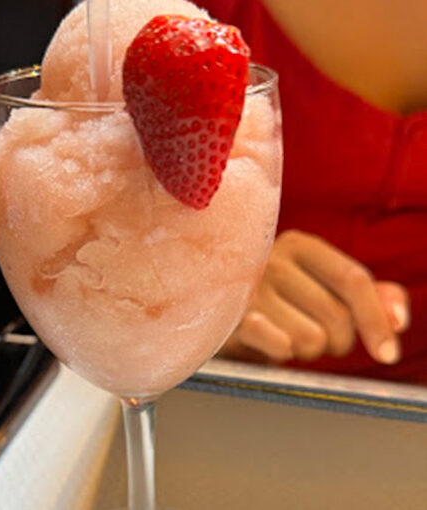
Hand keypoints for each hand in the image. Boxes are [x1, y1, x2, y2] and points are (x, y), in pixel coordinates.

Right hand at [222, 230, 409, 364]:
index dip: (377, 319)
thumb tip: (398, 318)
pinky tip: (267, 343)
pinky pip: (279, 345)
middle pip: (337, 318)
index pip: (354, 280)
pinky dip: (281, 352)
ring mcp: (247, 287)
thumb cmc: (273, 300)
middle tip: (309, 333)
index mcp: (299, 245)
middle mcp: (272, 260)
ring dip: (304, 349)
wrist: (209, 305)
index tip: (388, 353)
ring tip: (281, 335)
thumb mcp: (318, 288)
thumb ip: (366, 296)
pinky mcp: (229, 317)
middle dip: (334, 341)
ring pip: (311, 340)